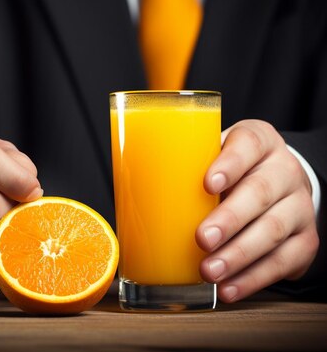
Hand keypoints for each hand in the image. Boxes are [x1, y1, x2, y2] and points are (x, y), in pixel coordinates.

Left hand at [197, 120, 318, 301]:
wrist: (279, 187)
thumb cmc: (230, 172)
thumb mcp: (211, 157)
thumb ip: (184, 165)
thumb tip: (127, 188)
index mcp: (258, 141)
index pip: (249, 144)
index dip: (230, 163)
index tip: (208, 184)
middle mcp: (284, 170)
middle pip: (260, 192)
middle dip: (230, 219)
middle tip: (201, 239)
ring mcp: (299, 205)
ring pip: (274, 230)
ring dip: (238, 254)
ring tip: (209, 271)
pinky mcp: (305, 239)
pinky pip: (284, 262)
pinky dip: (253, 278)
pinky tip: (228, 289)